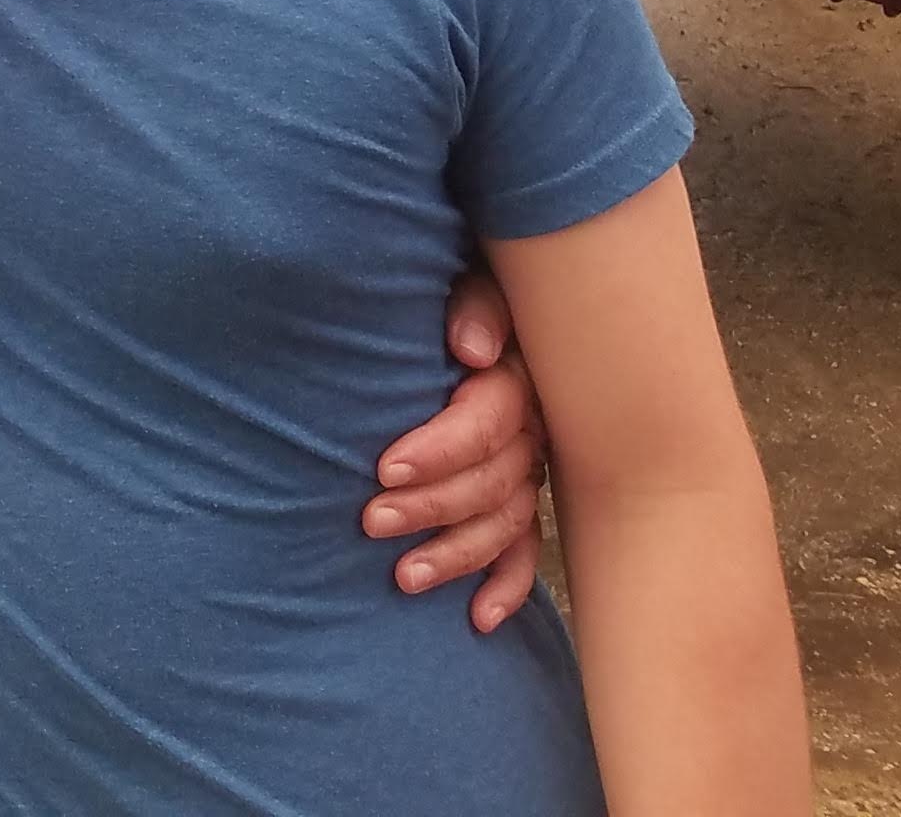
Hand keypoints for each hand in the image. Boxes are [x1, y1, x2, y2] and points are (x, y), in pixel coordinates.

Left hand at [360, 267, 549, 630]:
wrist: (479, 309)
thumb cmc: (460, 295)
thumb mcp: (471, 281)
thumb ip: (476, 307)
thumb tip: (471, 350)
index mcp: (515, 379)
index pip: (487, 424)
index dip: (439, 451)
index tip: (383, 468)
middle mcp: (528, 431)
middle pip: (493, 483)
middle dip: (432, 507)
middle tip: (372, 520)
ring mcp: (528, 469)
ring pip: (504, 523)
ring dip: (456, 554)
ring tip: (403, 577)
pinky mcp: (519, 497)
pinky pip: (524, 549)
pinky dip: (506, 585)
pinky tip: (481, 619)